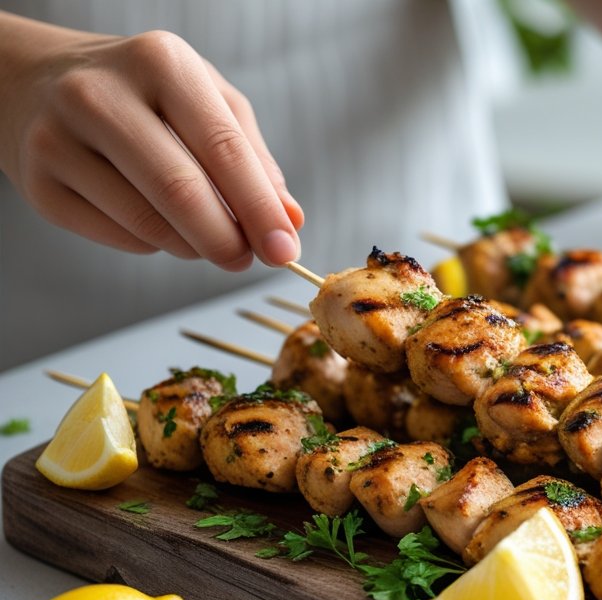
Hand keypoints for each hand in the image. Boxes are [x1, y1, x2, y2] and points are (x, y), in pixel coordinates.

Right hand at [0, 16, 302, 269]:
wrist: (38, 83)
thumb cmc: (144, 95)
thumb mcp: (207, 102)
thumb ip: (254, 160)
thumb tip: (290, 221)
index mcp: (160, 63)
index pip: (224, 148)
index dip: (260, 209)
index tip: (285, 249)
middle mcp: (100, 95)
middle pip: (182, 191)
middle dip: (227, 240)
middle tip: (247, 260)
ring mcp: (59, 139)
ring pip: (148, 223)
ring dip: (193, 247)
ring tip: (206, 238)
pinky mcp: (39, 185)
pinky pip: (118, 237)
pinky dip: (152, 245)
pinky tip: (156, 223)